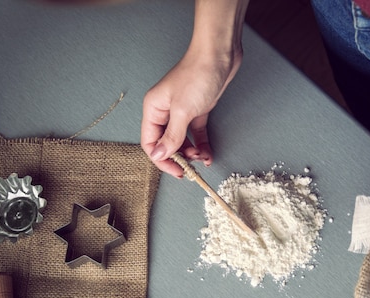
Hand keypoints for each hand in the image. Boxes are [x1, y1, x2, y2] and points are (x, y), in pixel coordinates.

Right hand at [140, 0, 247, 176]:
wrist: (219, 55)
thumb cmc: (197, 75)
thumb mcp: (182, 111)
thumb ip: (172, 136)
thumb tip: (160, 154)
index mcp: (153, 109)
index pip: (150, 142)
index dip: (162, 159)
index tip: (177, 171)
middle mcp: (165, 111)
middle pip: (166, 143)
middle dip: (179, 158)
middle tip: (191, 169)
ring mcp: (182, 111)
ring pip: (182, 141)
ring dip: (191, 153)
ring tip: (202, 158)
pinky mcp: (197, 110)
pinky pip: (196, 134)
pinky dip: (202, 145)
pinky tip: (208, 154)